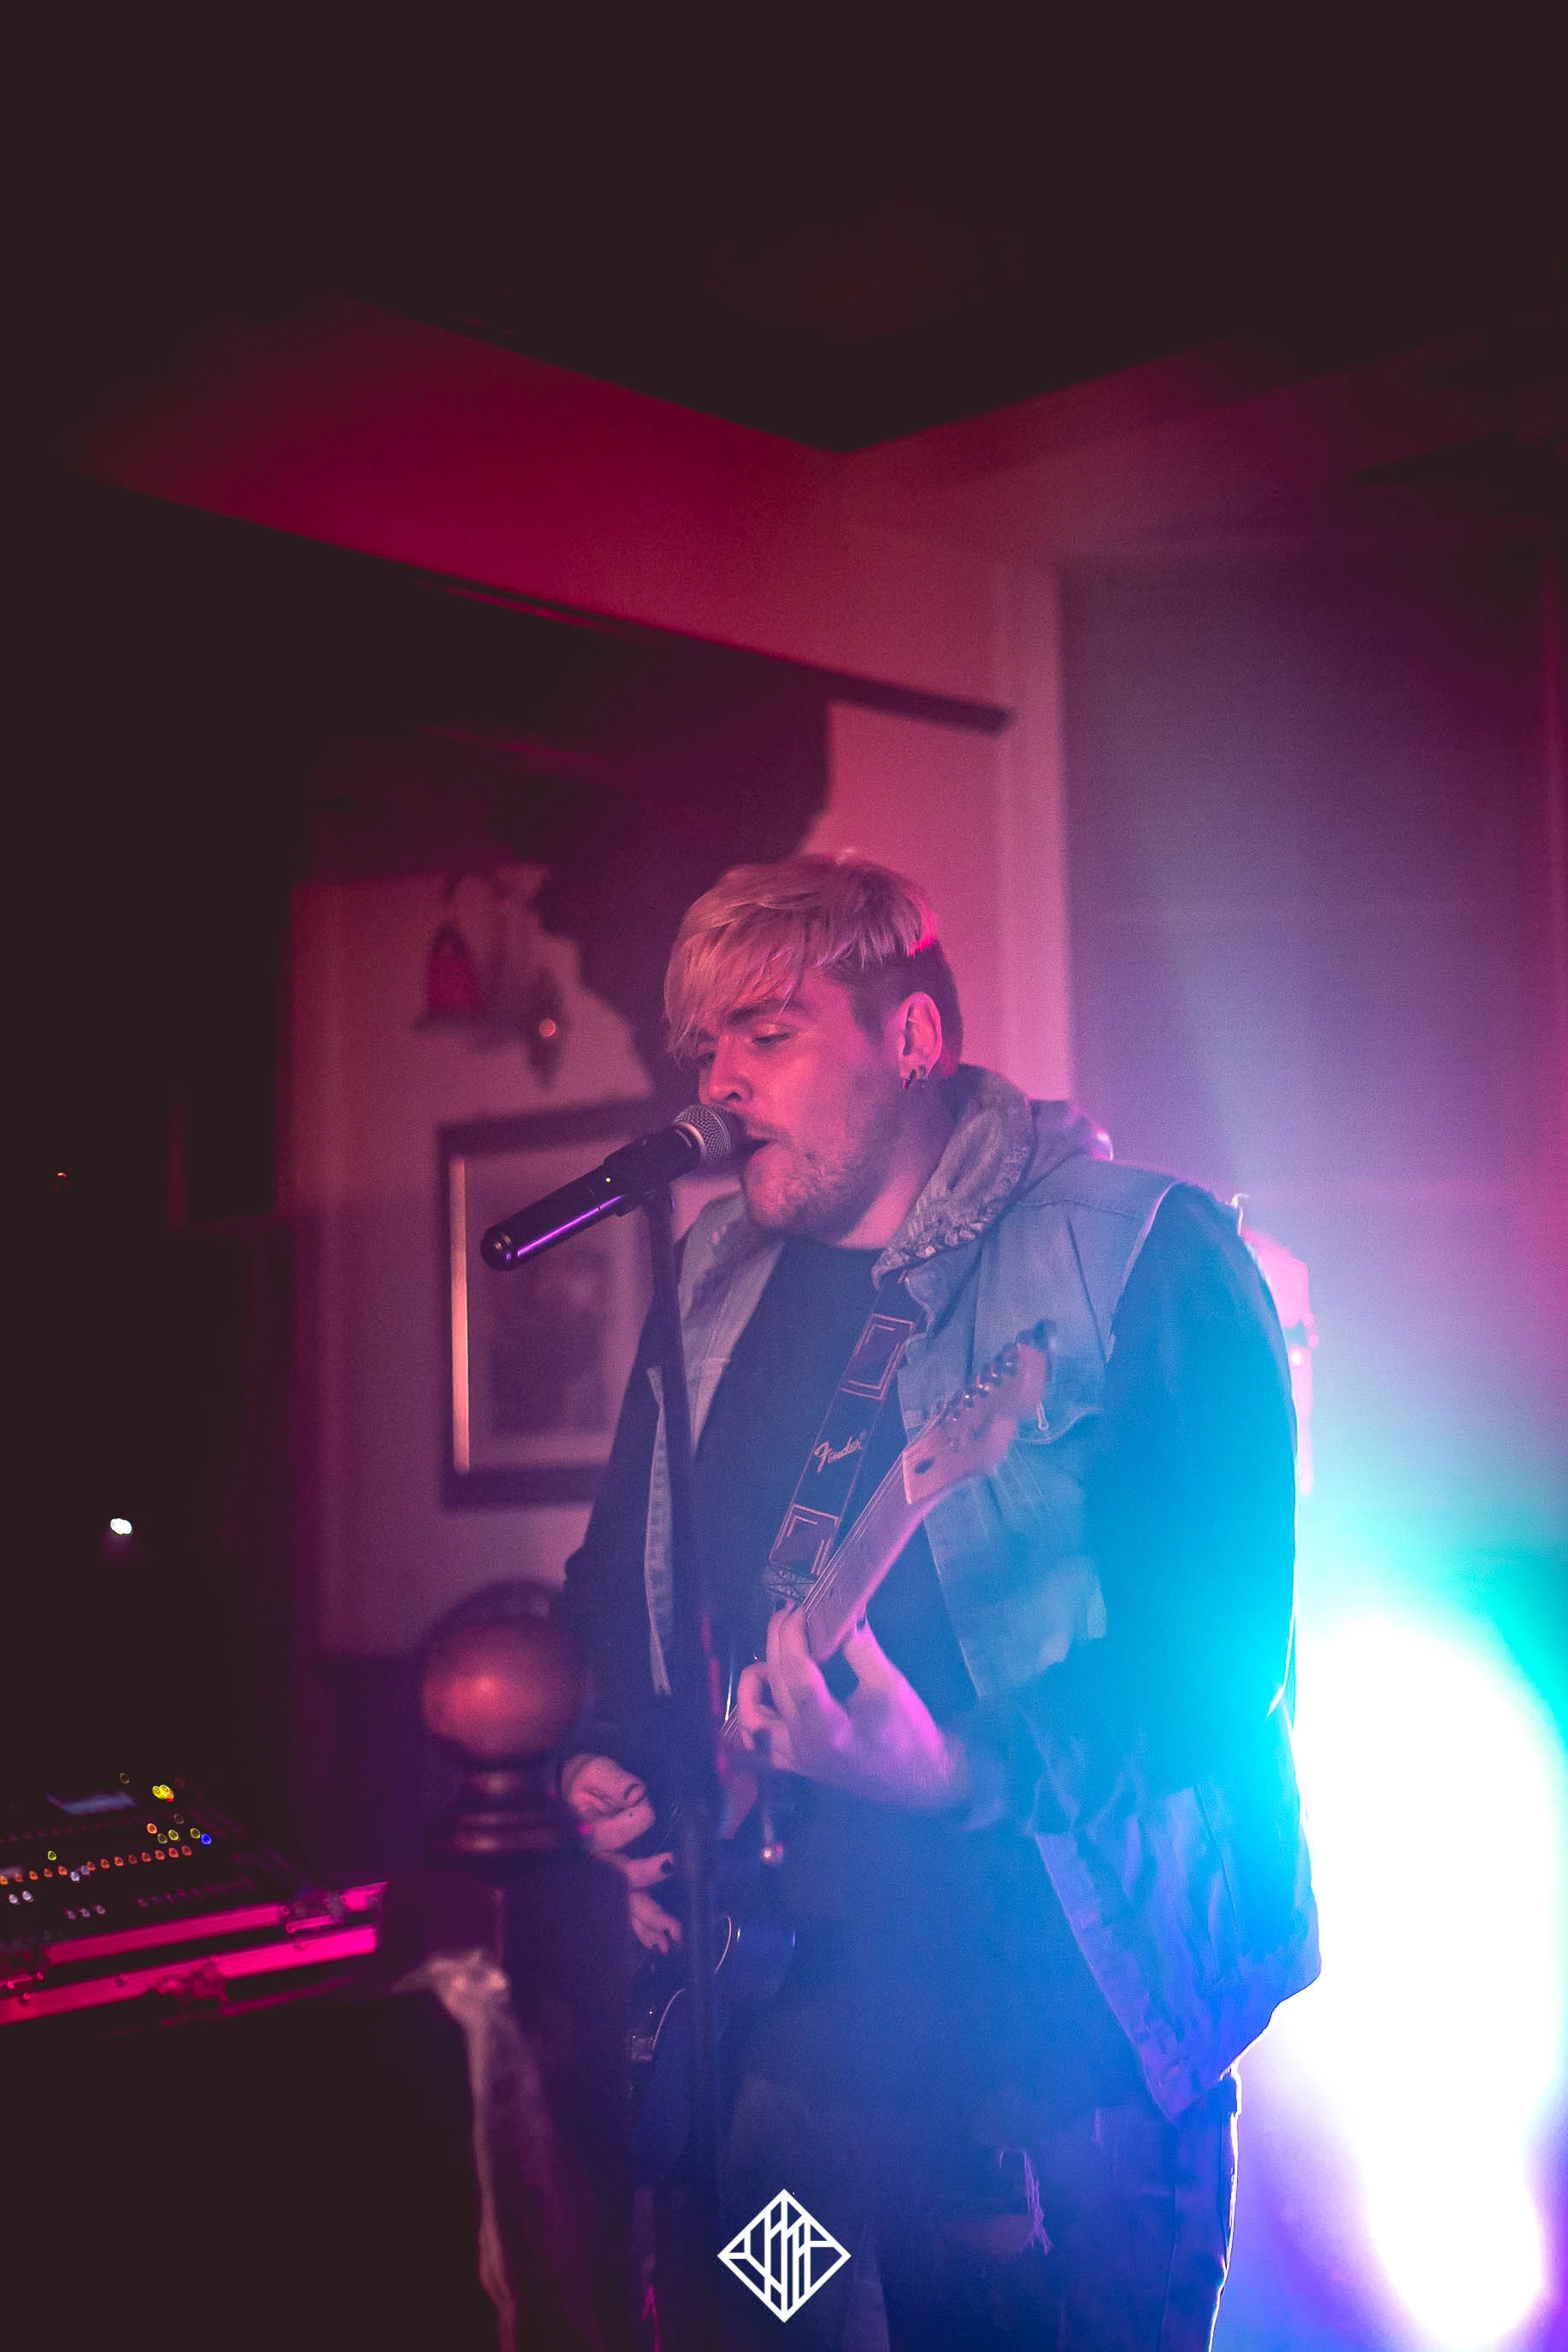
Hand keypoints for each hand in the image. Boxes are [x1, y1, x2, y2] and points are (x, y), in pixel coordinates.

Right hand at [560, 1753, 681, 1952]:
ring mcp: (601, 1879)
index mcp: (588, 1834)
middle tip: (673, 1903)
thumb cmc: (583, 1784)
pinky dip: (641, 1931)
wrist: (562, 1797)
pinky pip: (624, 1913)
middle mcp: (595, 1862)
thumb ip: (616, 1782)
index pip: (616, 1833)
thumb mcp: (595, 1774)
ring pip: (625, 1905)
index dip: (636, 1819)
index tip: (645, 1807)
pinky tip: (659, 1944)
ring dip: (649, 1923)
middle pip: (621, 1880)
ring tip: (672, 1939)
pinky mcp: (609, 1887)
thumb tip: (638, 1793)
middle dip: (648, 1890)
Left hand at [734, 1609, 971, 1811]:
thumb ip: (862, 1648)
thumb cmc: (909, 1734)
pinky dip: (753, 1712)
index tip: (801, 1608)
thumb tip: (845, 1607)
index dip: (793, 1634)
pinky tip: (769, 1690)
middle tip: (792, 1613)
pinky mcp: (795, 1762)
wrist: (920, 1780)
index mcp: (827, 1728)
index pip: (796, 1671)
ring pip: (752, 1714)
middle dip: (778, 1640)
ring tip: (780, 1652)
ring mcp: (794, 1757)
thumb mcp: (890, 1686)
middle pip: (775, 1682)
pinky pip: (758, 1739)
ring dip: (756, 1679)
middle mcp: (801, 1744)